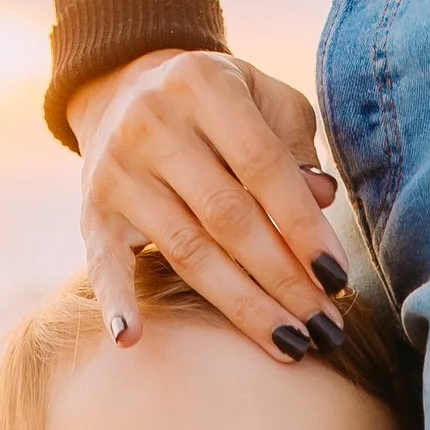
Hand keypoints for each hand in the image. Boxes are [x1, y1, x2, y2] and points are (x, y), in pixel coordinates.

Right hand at [64, 48, 353, 365]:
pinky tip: (133, 339)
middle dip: (283, 279)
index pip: (263, 164)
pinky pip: (103, 263)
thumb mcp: (263, 98)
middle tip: (325, 326)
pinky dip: (115, 301)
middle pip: (228, 217)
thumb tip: (322, 199)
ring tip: (289, 345)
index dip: (303, 226)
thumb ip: (296, 145)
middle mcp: (153, 123)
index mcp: (204, 85)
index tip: (338, 278)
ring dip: (242, 305)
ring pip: (187, 251)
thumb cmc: (219, 104)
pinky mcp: (92, 211)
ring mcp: (117, 170)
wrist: (126, 87)